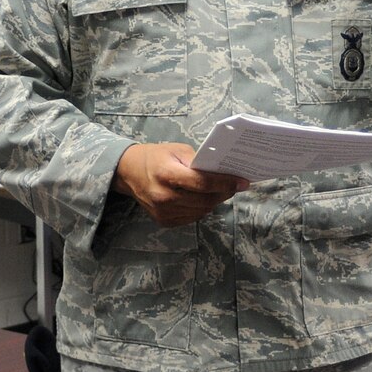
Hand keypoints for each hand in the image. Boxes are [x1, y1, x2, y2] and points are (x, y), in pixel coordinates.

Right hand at [111, 143, 247, 226]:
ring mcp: (163, 212)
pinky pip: (192, 217)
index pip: (203, 183)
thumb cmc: (156, 157)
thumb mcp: (177, 150)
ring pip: (201, 211)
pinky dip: (201, 209)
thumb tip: (224, 173)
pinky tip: (201, 198)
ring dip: (214, 201)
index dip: (225, 183)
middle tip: (234, 185)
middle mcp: (163, 197)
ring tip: (219, 190)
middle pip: (205, 200)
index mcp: (166, 174)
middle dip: (223, 192)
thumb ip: (199, 162)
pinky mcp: (164, 221)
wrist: (129, 172)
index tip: (243, 182)